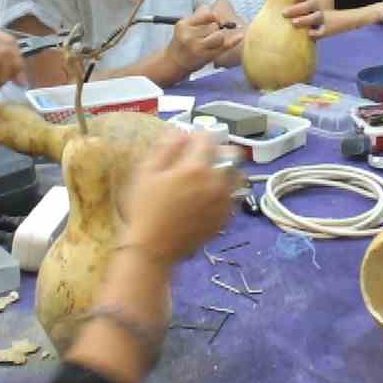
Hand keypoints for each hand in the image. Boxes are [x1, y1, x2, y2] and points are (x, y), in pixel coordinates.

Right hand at [119, 130, 234, 260]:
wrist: (153, 249)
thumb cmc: (145, 209)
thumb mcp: (146, 173)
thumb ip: (166, 148)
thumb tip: (181, 132)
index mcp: (196, 168)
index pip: (207, 138)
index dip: (197, 135)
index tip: (187, 141)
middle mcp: (216, 182)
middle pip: (231, 154)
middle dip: (218, 150)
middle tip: (201, 157)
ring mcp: (224, 202)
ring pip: (238, 175)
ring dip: (227, 170)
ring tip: (209, 176)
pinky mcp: (225, 218)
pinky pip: (235, 196)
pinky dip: (227, 190)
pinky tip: (210, 195)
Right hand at [167, 5, 242, 71]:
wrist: (174, 62)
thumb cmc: (182, 42)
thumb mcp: (184, 26)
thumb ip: (199, 16)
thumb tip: (216, 10)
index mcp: (184, 25)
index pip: (206, 14)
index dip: (214, 16)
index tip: (215, 19)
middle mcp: (190, 36)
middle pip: (214, 26)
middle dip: (216, 28)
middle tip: (212, 32)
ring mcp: (198, 48)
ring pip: (219, 36)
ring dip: (220, 37)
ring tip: (213, 40)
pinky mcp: (206, 57)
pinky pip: (224, 47)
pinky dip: (234, 41)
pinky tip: (240, 36)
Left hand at [262, 0, 326, 35]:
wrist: (313, 25)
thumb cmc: (294, 11)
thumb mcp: (285, 2)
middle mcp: (314, 5)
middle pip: (312, 3)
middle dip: (299, 8)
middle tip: (284, 13)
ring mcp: (320, 17)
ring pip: (318, 16)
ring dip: (307, 19)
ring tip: (294, 23)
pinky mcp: (322, 30)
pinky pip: (323, 31)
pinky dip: (317, 33)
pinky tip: (308, 34)